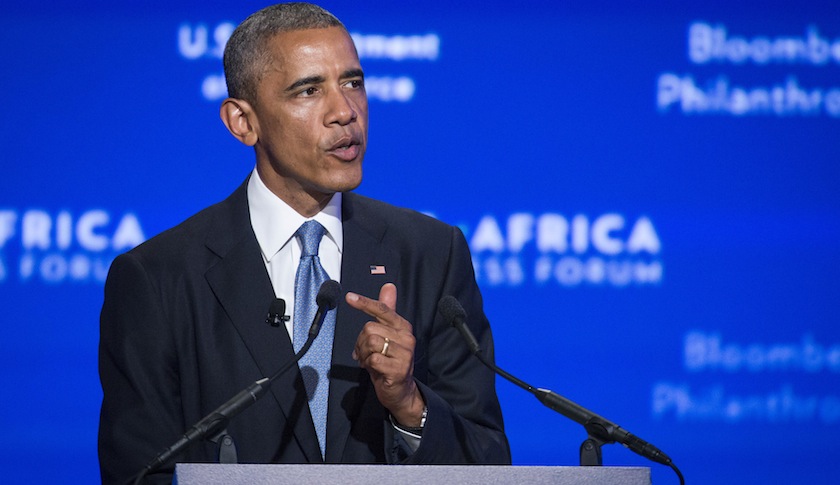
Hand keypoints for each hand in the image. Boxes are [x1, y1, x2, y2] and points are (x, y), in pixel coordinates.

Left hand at [347, 283, 425, 426]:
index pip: (382, 309)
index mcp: (402, 326)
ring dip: (363, 353)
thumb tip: (388, 286)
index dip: (364, 303)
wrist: (401, 391)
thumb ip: (386, 311)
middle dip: (360, 342)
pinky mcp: (399, 368)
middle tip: (365, 353)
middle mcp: (407, 337)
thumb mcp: (387, 335)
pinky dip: (367, 364)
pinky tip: (373, 370)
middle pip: (370, 328)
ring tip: (369, 361)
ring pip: (370, 342)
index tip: (349, 297)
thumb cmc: (390, 361)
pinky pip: (372, 359)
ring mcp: (405, 354)